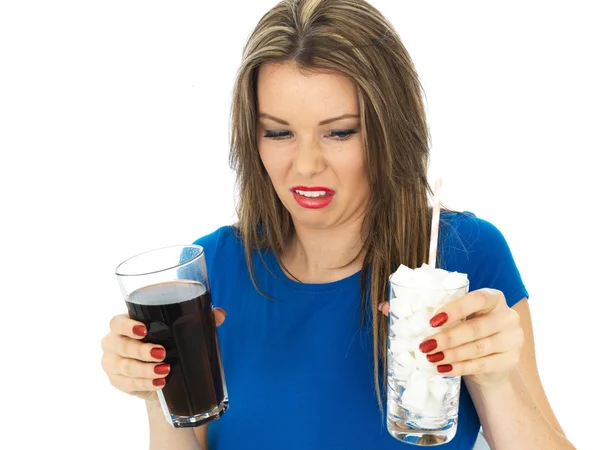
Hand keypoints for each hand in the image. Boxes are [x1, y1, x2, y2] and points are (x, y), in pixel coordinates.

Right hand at [100, 308, 226, 400]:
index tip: (144, 330)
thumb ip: (200, 319)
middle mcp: (113, 342)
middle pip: (121, 345)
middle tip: (162, 354)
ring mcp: (112, 363)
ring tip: (165, 371)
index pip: (117, 322)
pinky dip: (144, 384)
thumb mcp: (179, 331)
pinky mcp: (117, 381)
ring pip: (124, 366)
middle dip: (142, 351)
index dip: (127, 326)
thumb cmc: (167, 343)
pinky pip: (127, 384)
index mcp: (125, 324)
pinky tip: (158, 384)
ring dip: (144, 370)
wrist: (161, 375)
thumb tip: (219, 314)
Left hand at [379, 289, 523, 386]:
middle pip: (476, 328)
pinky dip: (461, 367)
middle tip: (424, 346)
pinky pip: (484, 365)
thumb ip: (423, 310)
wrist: (491, 358)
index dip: (455, 309)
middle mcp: (507, 316)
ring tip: (431, 358)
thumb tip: (385, 307)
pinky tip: (444, 369)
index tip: (432, 320)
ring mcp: (513, 339)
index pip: (477, 299)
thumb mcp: (451, 318)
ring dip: (452, 354)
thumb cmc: (465, 330)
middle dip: (447, 338)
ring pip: (479, 348)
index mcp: (493, 297)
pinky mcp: (511, 360)